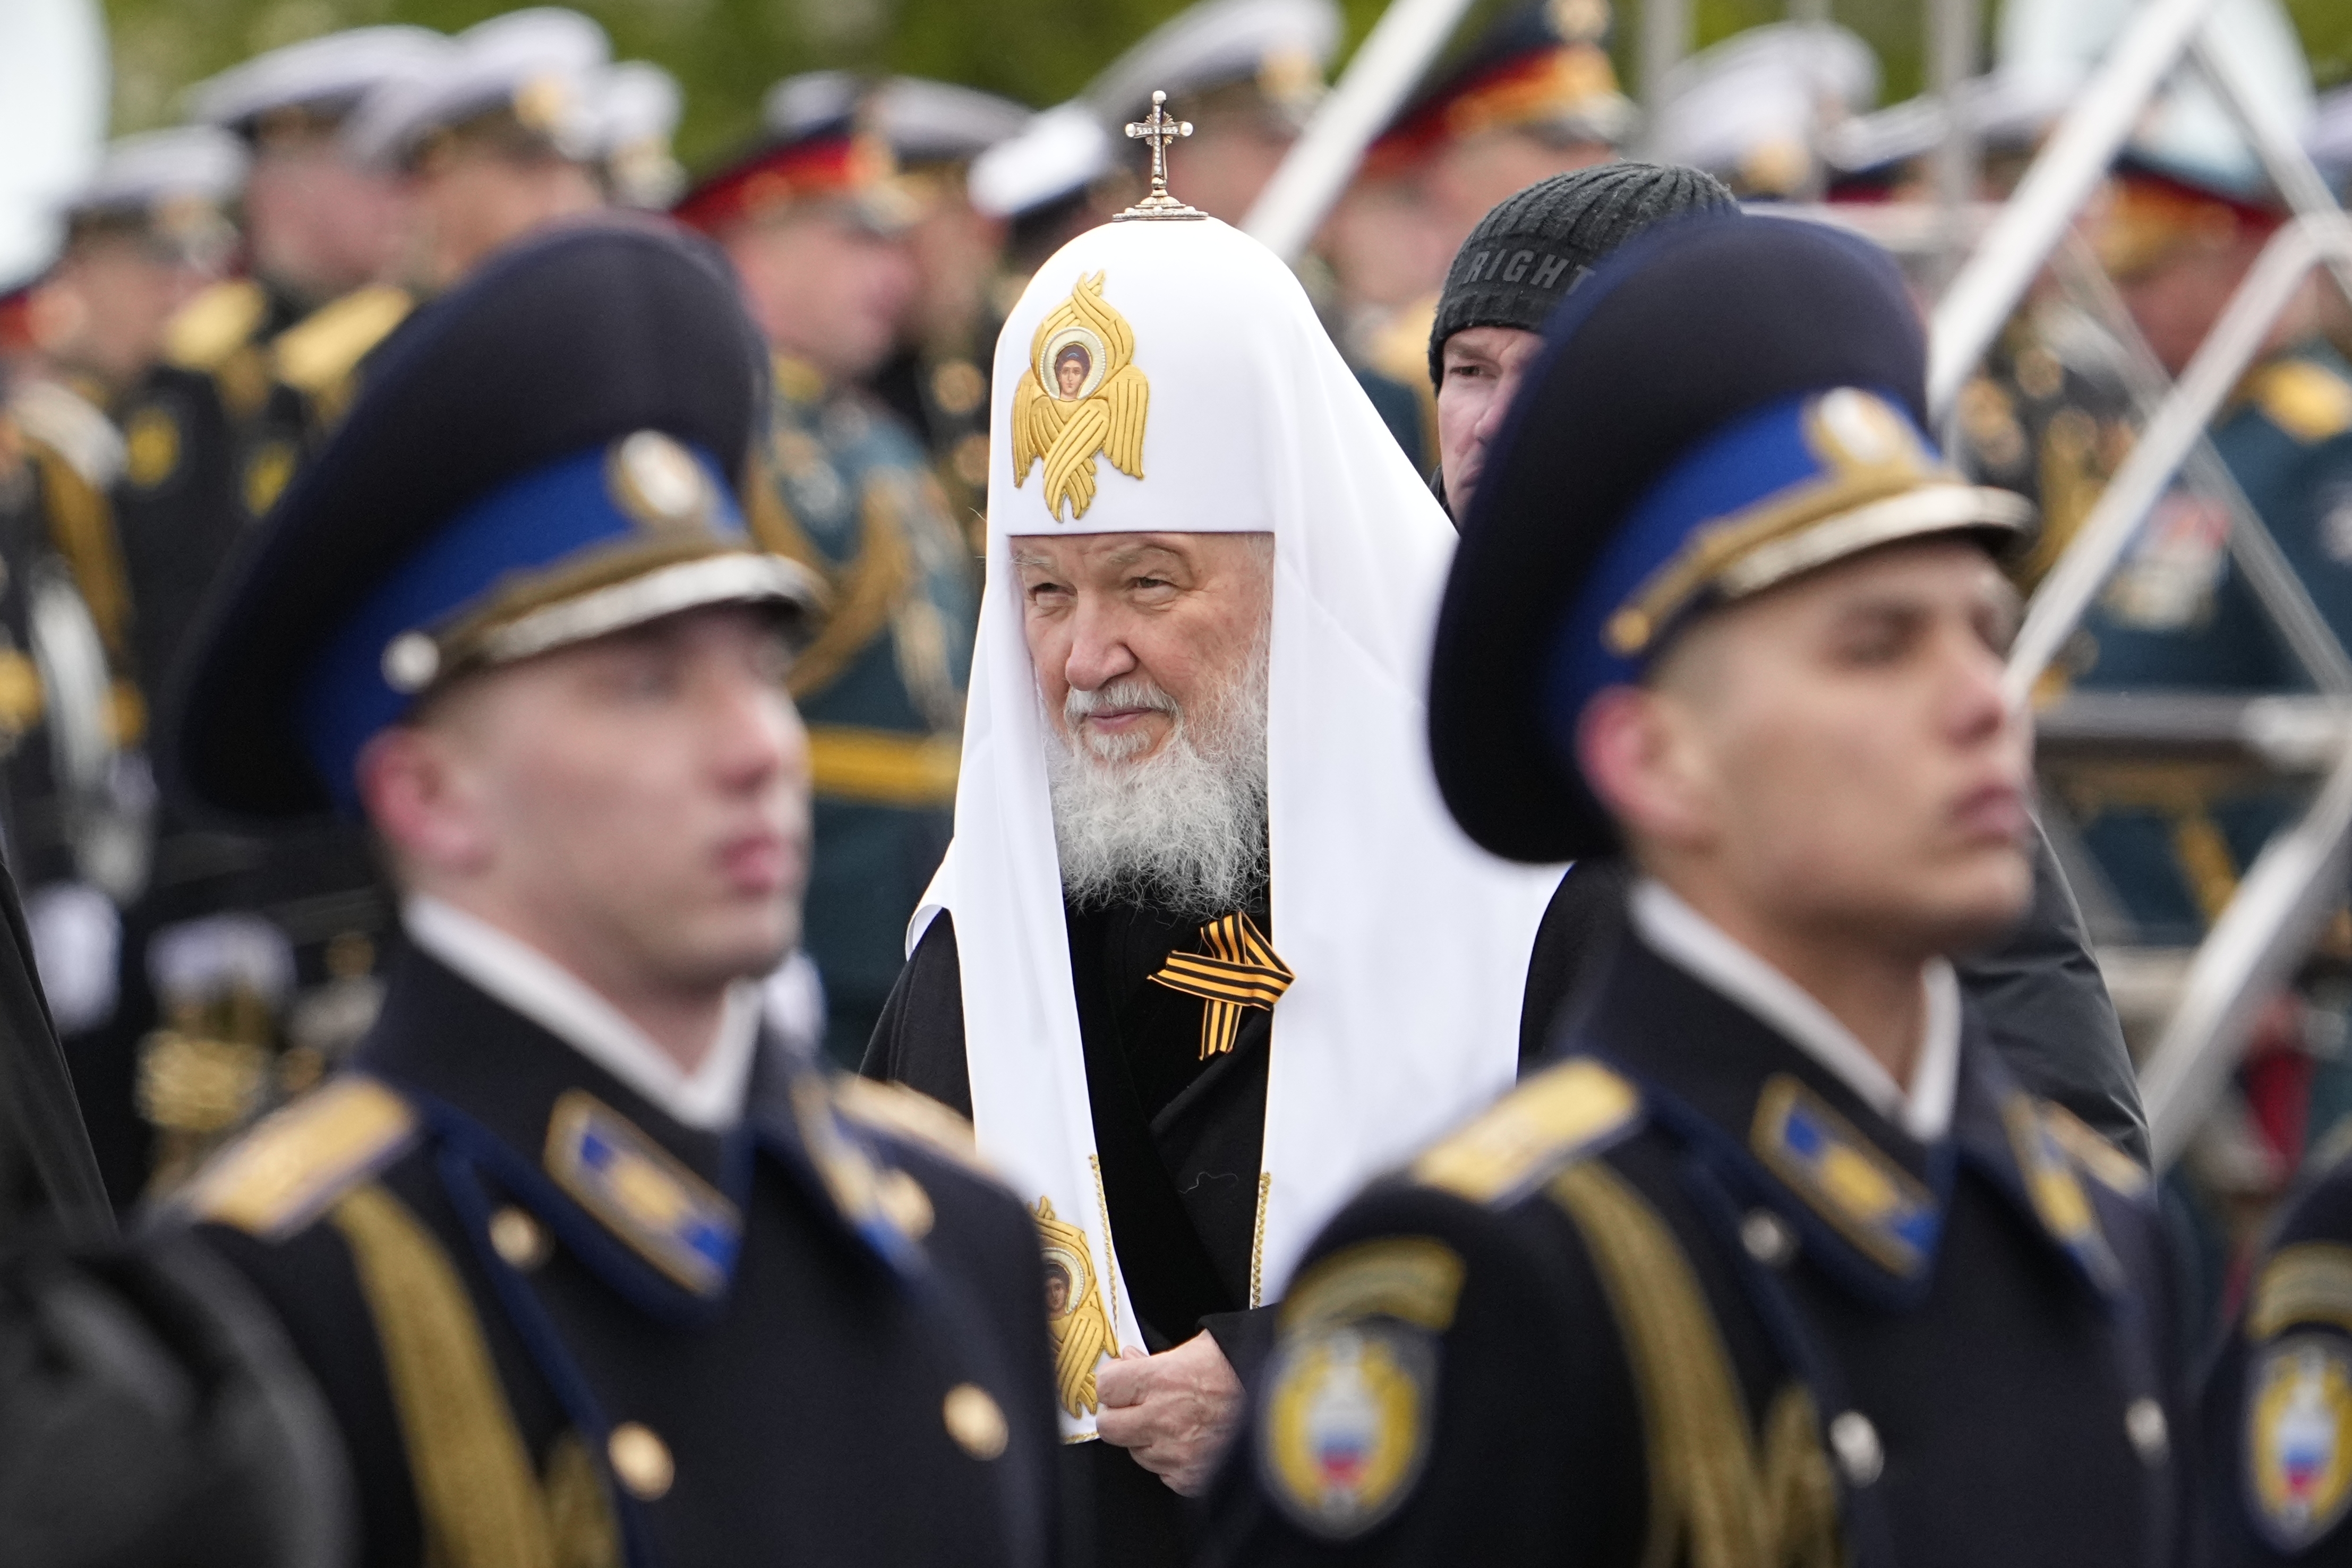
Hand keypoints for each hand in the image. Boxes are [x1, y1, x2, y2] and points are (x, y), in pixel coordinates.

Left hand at [1094, 1330, 1243, 1495]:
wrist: (1287, 1399)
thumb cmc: (1247, 1368)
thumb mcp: (1200, 1346)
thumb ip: (1157, 1358)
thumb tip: (1130, 1360)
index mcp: (1162, 1380)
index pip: (1106, 1386)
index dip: (1112, 1381)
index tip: (1119, 1380)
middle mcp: (1164, 1419)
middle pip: (1109, 1426)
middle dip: (1118, 1413)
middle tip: (1134, 1405)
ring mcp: (1177, 1454)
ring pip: (1135, 1452)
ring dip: (1146, 1438)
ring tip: (1174, 1421)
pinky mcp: (1192, 1479)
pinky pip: (1164, 1473)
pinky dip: (1172, 1460)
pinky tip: (1192, 1441)